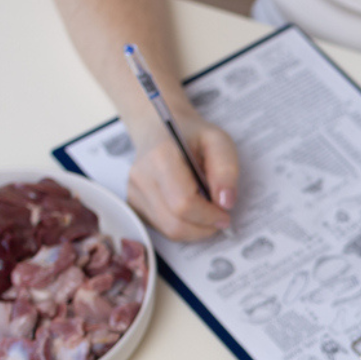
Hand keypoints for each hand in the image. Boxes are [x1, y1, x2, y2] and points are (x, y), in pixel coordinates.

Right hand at [126, 116, 238, 240]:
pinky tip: (191, 210)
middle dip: (204, 227)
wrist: (159, 129)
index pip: (184, 203)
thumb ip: (226, 170)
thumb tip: (226, 202)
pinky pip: (163, 228)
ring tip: (206, 211)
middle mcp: (141, 176)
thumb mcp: (218, 142)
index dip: (209, 216)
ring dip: (195, 229)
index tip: (225, 214)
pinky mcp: (134, 204)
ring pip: (169, 230)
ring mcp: (134, 192)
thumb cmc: (191, 135)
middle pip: (175, 223)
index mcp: (160, 157)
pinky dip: (183, 226)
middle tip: (219, 216)